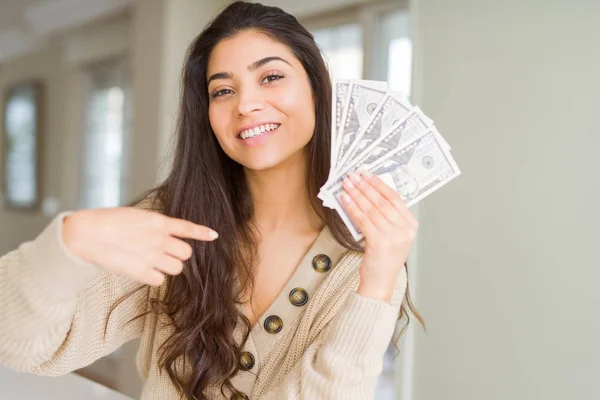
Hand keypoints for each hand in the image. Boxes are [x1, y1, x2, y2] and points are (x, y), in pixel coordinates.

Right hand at [62, 207, 218, 285]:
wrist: (86, 234)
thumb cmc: (108, 221)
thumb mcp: (137, 215)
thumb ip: (155, 224)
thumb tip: (166, 231)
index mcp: (158, 222)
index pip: (188, 228)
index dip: (203, 233)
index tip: (213, 235)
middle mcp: (159, 239)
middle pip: (186, 253)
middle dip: (178, 254)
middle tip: (164, 252)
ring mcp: (152, 257)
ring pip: (177, 268)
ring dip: (169, 266)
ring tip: (153, 261)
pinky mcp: (142, 272)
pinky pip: (160, 280)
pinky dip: (154, 277)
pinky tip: (143, 270)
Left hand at [341, 171, 417, 302]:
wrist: (380, 283)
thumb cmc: (383, 259)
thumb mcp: (392, 235)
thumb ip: (386, 217)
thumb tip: (368, 193)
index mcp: (411, 225)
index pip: (395, 198)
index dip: (379, 184)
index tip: (367, 174)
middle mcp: (405, 230)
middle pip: (382, 202)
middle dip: (365, 186)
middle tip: (353, 176)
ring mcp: (394, 237)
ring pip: (371, 209)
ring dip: (357, 194)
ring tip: (347, 185)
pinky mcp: (380, 243)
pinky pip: (363, 220)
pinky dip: (353, 208)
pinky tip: (345, 200)